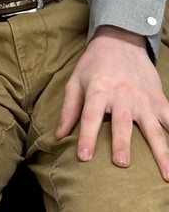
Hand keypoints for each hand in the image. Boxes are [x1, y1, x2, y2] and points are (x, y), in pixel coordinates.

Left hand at [56, 25, 168, 180]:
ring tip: (166, 175)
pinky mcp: (159, 100)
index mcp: (98, 90)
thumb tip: (58, 136)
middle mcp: (122, 96)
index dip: (86, 137)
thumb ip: (69, 110)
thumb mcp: (75, 81)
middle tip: (121, 164)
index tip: (83, 157)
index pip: (90, 116)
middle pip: (122, 124)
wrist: (121, 41)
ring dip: (161, 152)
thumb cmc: (94, 65)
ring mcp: (144, 100)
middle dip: (122, 144)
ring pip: (154, 129)